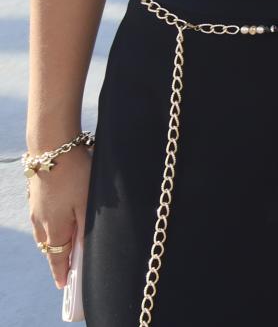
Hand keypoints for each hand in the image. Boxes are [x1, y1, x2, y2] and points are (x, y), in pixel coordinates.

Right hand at [27, 149, 89, 289]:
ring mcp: (36, 208)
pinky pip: (42, 218)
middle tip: (68, 265)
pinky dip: (51, 224)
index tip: (62, 285)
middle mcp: (40, 222)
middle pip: (50, 246)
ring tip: (67, 243)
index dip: (60, 272)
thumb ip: (86, 229)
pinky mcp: (36, 196)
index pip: (56, 258)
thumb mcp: (87, 203)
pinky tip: (60, 217)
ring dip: (55, 240)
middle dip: (59, 256)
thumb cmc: (75, 174)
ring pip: (45, 232)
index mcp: (54, 228)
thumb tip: (84, 252)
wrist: (52, 147)